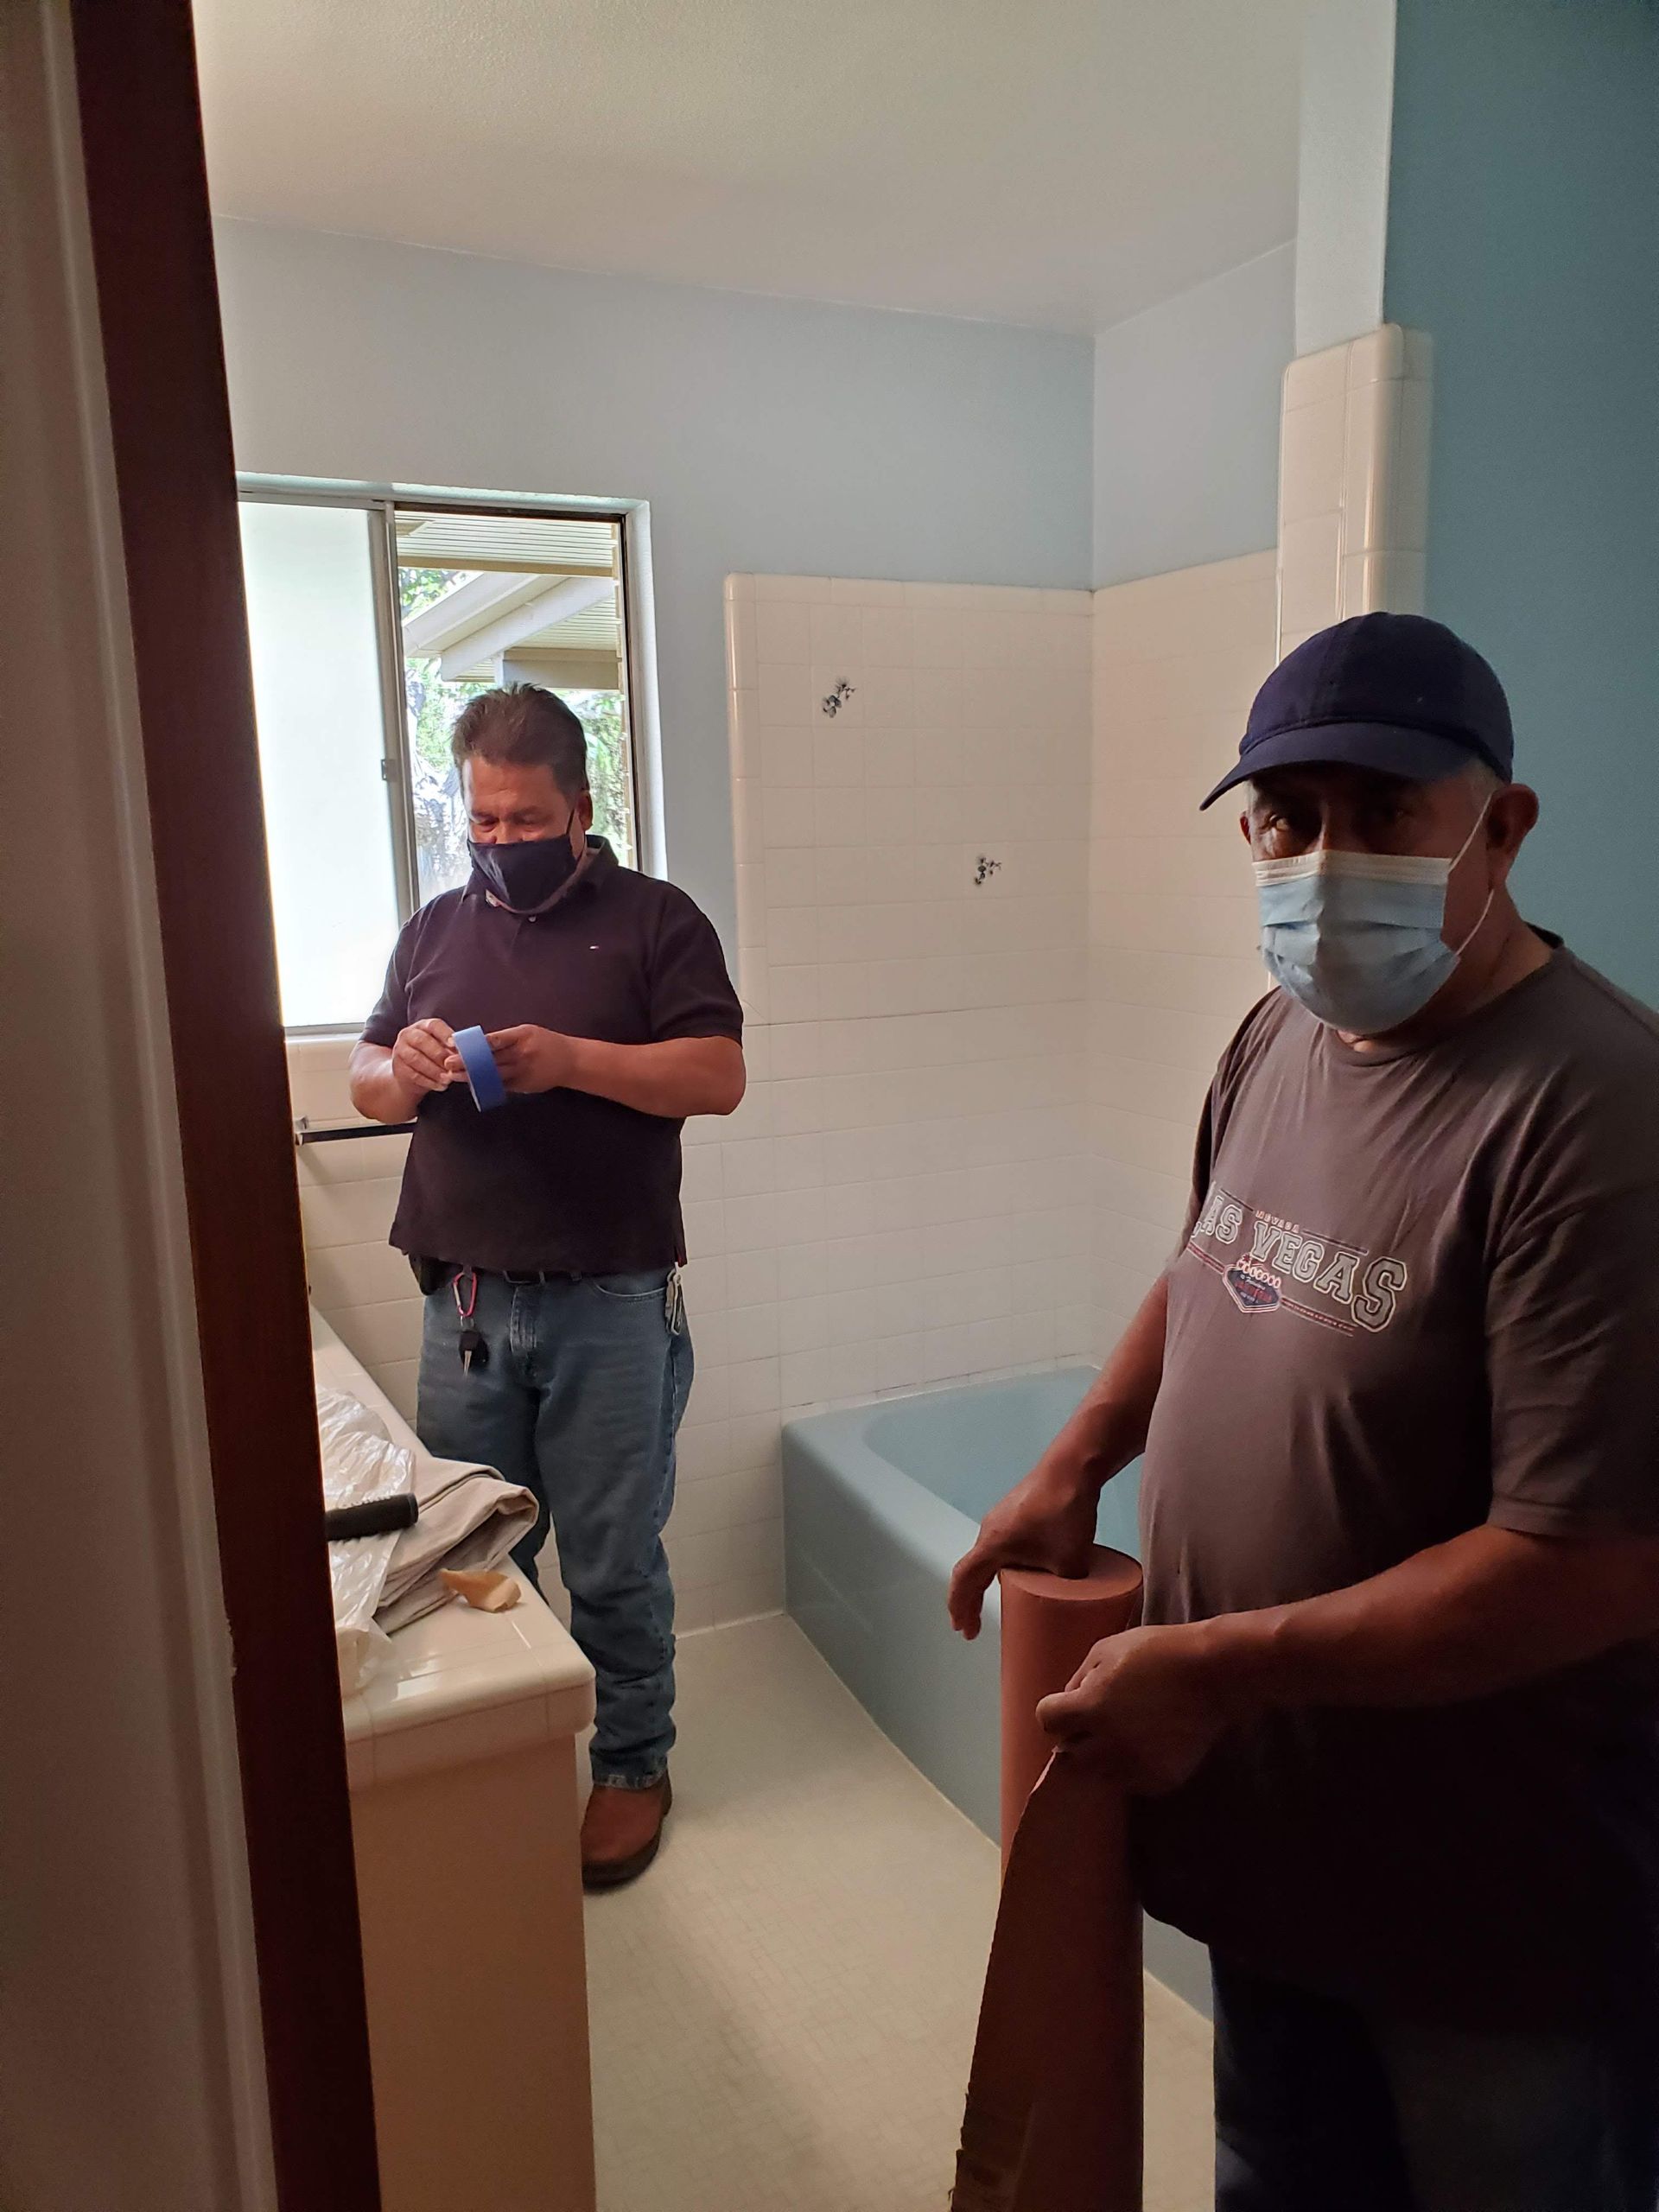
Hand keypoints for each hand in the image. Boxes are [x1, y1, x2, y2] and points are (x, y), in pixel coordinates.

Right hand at [392, 1018, 454, 1095]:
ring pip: (416, 1059)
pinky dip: (429, 1081)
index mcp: (424, 1026)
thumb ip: (451, 1048)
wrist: (410, 1074)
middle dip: (439, 1054)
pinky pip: (413, 1074)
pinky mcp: (398, 1067)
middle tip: (452, 1066)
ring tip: (448, 1079)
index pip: (434, 1025)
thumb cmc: (432, 1056)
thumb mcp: (442, 1048)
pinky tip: (440, 1086)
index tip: (454, 1045)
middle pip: (422, 1041)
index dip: (445, 1034)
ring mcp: (401, 1050)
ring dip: (434, 1070)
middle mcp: (409, 1034)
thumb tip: (463, 1055)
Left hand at [445, 1024, 574, 1094]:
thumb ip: (506, 1037)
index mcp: (522, 1036)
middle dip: (467, 1063)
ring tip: (455, 1077)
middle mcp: (522, 1054)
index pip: (493, 1041)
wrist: (571, 1061)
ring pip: (493, 1075)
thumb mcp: (528, 1032)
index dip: (474, 1046)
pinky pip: (501, 1085)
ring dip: (472, 1077)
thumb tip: (479, 1044)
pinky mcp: (524, 1085)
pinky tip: (472, 1084)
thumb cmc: (546, 1042)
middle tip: (448, 1064)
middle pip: (490, 1059)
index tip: (457, 1047)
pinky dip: (486, 1084)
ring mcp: (523, 1072)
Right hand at [948, 1461, 1099, 1638]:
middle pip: (972, 1570)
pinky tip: (1019, 1570)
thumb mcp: (1069, 1563)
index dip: (961, 1608)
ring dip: (986, 1580)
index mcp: (992, 1545)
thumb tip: (1071, 1606)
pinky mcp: (1018, 1508)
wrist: (1073, 1466)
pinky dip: (1002, 1563)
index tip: (964, 1631)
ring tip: (995, 1600)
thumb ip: (1065, 1590)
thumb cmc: (1063, 1514)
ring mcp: (1002, 1516)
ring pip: (987, 1555)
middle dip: (971, 1599)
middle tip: (974, 1624)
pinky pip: (1002, 1543)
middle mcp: (989, 1530)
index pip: (964, 1581)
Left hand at [1036, 1624, 1232, 1794]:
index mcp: (1090, 1708)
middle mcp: (1107, 1744)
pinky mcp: (1160, 1780)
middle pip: (1070, 1757)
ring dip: (1103, 1757)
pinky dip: (1133, 1768)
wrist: (1212, 1674)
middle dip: (1077, 1741)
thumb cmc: (1157, 1652)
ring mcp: (1135, 1766)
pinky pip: (1132, 1782)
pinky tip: (1148, 1744)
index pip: (1048, 1721)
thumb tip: (1067, 1702)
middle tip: (1096, 1725)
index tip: (1070, 1708)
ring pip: (1100, 1774)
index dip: (1057, 1712)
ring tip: (1125, 1734)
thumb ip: (1079, 1678)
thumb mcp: (1106, 1650)